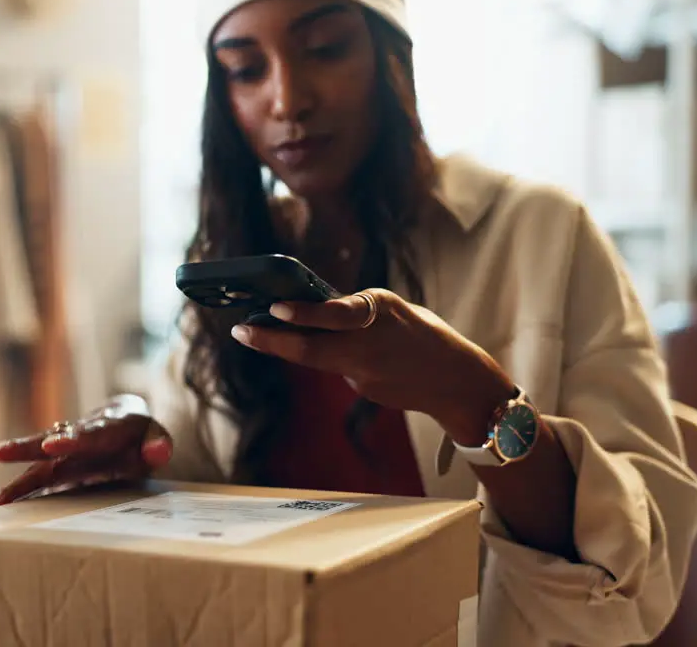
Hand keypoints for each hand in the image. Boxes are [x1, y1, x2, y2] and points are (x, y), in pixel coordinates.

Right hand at [0, 395, 172, 508]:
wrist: (125, 422)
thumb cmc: (141, 434)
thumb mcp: (157, 435)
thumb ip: (159, 443)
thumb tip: (157, 453)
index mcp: (106, 426)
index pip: (88, 433)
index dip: (70, 439)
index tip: (51, 446)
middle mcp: (78, 437)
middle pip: (49, 442)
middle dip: (26, 449)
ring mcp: (65, 453)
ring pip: (38, 465)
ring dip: (17, 480)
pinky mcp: (59, 469)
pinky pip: (38, 481)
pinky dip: (20, 494)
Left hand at [230, 289, 513, 442]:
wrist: (455, 379)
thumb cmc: (419, 334)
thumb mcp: (390, 312)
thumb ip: (353, 312)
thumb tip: (309, 312)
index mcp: (381, 310)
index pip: (337, 312)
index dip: (305, 313)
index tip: (275, 308)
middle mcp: (371, 342)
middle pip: (314, 346)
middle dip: (273, 339)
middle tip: (241, 330)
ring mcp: (367, 370)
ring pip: (319, 359)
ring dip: (285, 346)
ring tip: (253, 334)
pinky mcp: (366, 388)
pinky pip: (339, 369)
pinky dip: (330, 358)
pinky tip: (332, 351)